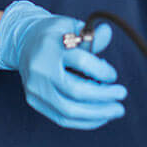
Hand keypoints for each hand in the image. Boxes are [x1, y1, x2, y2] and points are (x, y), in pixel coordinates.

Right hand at [0, 1, 126, 129]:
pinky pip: (61, 118)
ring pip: (68, 110)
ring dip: (97, 113)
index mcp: (51, 46)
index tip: (113, 76)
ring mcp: (35, 87)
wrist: (24, 43)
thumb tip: (107, 33)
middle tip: (122, 94)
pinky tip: (101, 117)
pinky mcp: (34, 100)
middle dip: (103, 96)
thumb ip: (91, 34)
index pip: (80, 61)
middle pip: (75, 90)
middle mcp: (40, 68)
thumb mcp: (72, 26)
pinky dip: (84, 121)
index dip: (101, 70)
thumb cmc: (54, 34)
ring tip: (116, 110)